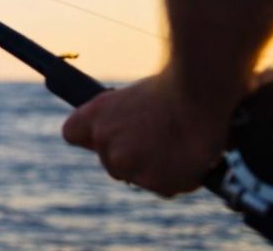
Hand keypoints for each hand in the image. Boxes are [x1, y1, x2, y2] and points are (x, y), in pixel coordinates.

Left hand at [62, 70, 229, 196]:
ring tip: (180, 146)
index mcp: (95, 115)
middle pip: (112, 163)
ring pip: (140, 178)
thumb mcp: (135, 96)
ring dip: (158, 170)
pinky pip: (166, 187)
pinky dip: (180, 178)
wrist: (199, 92)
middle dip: (133, 158)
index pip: (73, 133)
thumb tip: (129, 135)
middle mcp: (104, 141)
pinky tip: (191, 158)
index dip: (91, 138)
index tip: (108, 137)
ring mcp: (126, 163)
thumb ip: (123, 120)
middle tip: (160, 142)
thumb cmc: (175, 85)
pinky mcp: (152, 180)